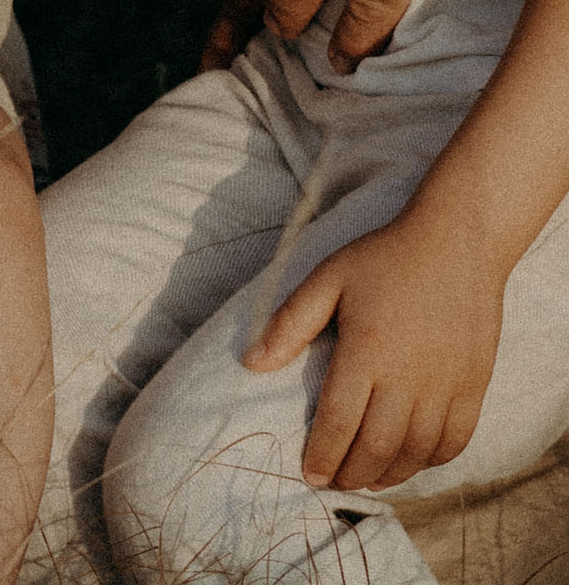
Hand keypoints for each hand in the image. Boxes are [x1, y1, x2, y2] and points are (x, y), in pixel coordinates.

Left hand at [243, 212, 504, 490]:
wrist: (456, 242)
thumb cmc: (385, 257)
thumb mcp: (329, 278)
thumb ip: (290, 323)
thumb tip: (250, 363)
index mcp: (366, 351)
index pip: (338, 423)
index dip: (322, 457)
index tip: (309, 475)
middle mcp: (407, 377)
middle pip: (376, 449)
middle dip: (350, 476)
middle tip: (334, 482)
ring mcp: (444, 386)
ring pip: (414, 453)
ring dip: (388, 476)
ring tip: (366, 479)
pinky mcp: (473, 386)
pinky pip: (453, 443)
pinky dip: (429, 462)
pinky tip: (410, 461)